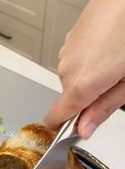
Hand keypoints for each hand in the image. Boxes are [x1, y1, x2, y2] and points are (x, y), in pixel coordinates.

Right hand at [44, 0, 124, 138]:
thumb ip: (103, 109)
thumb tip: (86, 129)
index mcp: (79, 85)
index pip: (54, 117)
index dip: (63, 128)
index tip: (75, 129)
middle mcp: (66, 69)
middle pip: (70, 99)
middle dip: (89, 98)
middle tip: (114, 84)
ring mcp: (66, 51)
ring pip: (73, 79)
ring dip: (89, 78)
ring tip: (114, 62)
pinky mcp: (70, 39)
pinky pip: (75, 62)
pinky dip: (88, 62)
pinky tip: (107, 49)